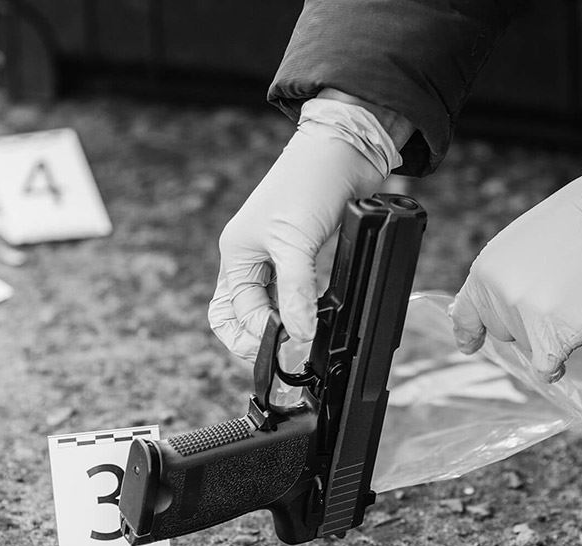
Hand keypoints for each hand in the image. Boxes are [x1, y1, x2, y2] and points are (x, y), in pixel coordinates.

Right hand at [209, 96, 404, 359]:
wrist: (345, 152)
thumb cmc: (308, 184)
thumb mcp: (295, 242)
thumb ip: (296, 292)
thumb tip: (298, 336)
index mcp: (236, 256)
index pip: (236, 313)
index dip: (260, 334)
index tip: (289, 347)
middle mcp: (251, 260)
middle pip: (238, 316)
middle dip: (254, 340)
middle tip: (283, 358)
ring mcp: (277, 259)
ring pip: (267, 308)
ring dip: (282, 326)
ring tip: (303, 342)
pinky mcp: (303, 257)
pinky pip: (295, 294)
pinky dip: (304, 311)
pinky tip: (319, 318)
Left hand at [450, 173, 581, 381]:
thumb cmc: (571, 226)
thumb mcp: (518, 244)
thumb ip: (501, 280)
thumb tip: (486, 316)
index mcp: (484, 273)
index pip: (465, 314)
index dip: (469, 331)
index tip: (469, 345)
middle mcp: (498, 299)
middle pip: (504, 332)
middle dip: (525, 320)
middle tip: (556, 289)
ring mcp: (525, 319)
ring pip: (531, 345)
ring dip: (550, 332)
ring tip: (574, 294)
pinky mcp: (553, 337)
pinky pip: (545, 367)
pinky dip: (553, 368)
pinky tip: (562, 359)